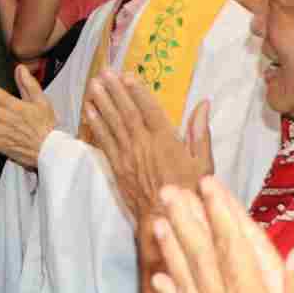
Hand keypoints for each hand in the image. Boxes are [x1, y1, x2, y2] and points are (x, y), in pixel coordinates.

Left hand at [82, 72, 212, 225]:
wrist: (164, 220)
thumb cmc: (189, 192)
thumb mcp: (204, 164)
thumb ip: (201, 133)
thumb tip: (203, 103)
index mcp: (167, 141)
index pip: (150, 110)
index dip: (138, 91)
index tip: (128, 75)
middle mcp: (144, 145)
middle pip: (127, 112)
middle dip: (115, 91)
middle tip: (105, 72)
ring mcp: (128, 156)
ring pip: (113, 124)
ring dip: (102, 102)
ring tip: (93, 85)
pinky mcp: (117, 167)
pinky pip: (104, 142)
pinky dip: (96, 125)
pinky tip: (89, 111)